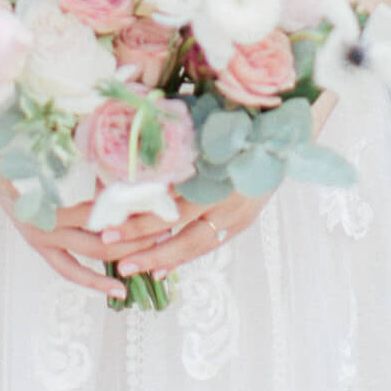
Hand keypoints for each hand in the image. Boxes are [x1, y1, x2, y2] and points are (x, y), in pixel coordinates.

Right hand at [0, 158, 182, 300]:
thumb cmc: (22, 147)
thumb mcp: (53, 144)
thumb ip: (87, 151)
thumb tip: (128, 153)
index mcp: (52, 194)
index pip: (104, 206)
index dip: (135, 205)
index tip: (163, 198)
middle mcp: (48, 220)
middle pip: (105, 235)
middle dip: (139, 233)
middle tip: (167, 225)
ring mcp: (42, 237)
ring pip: (94, 253)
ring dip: (126, 254)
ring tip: (155, 254)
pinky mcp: (38, 246)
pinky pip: (69, 270)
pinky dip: (94, 281)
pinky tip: (119, 289)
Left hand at [118, 89, 339, 275]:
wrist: (285, 135)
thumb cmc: (235, 123)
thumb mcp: (200, 126)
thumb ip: (167, 141)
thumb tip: (120, 153)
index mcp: (212, 170)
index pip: (168, 200)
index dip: (137, 214)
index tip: (105, 220)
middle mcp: (226, 197)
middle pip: (179, 227)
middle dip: (141, 240)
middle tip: (106, 245)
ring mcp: (237, 213)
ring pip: (195, 244)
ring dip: (160, 256)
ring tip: (129, 267)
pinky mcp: (242, 222)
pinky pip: (210, 244)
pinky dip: (184, 256)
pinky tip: (161, 268)